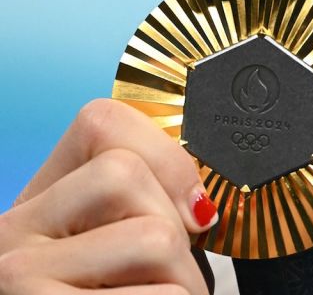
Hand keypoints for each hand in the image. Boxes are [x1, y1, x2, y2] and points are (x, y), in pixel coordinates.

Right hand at [0, 98, 216, 293]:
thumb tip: (204, 203)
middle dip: (178, 233)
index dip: (167, 159)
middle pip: (131, 177)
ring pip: (155, 237)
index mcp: (32, 206)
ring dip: (183, 283)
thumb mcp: (110, 256)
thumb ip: (144, 208)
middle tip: (168, 281)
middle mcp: (9, 233)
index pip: (101, 121)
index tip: (189, 211)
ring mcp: (16, 277)